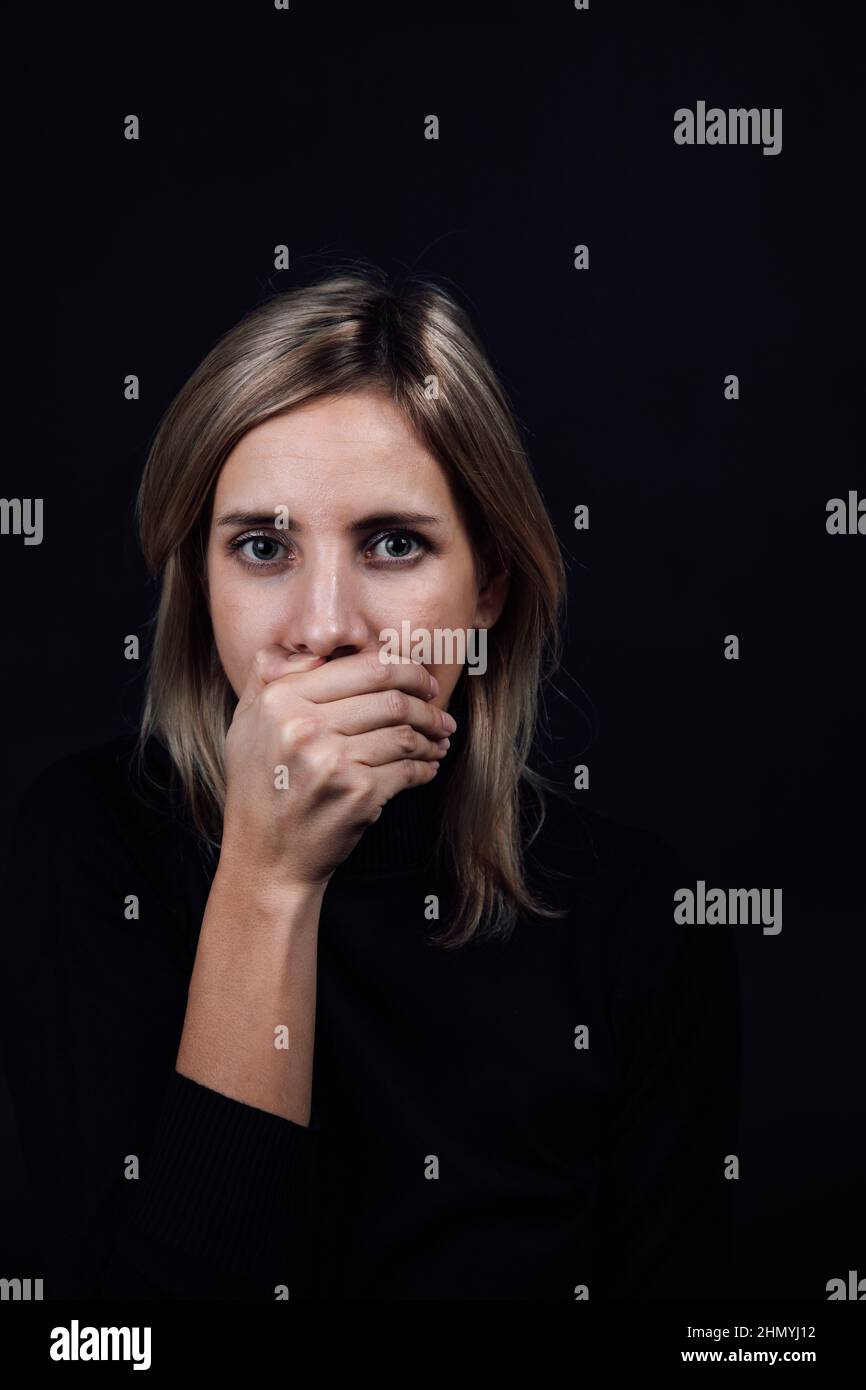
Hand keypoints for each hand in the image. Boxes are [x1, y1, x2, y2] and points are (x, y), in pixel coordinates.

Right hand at [219, 645, 454, 889]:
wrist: (266, 859)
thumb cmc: (259, 788)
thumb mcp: (245, 723)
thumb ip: (270, 674)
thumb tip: (316, 649)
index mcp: (281, 700)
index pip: (363, 668)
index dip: (406, 669)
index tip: (423, 682)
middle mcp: (304, 727)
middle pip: (391, 697)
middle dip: (427, 703)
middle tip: (441, 713)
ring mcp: (332, 761)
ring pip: (404, 733)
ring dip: (431, 736)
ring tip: (439, 740)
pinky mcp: (358, 794)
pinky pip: (408, 769)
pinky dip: (426, 767)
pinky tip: (429, 766)